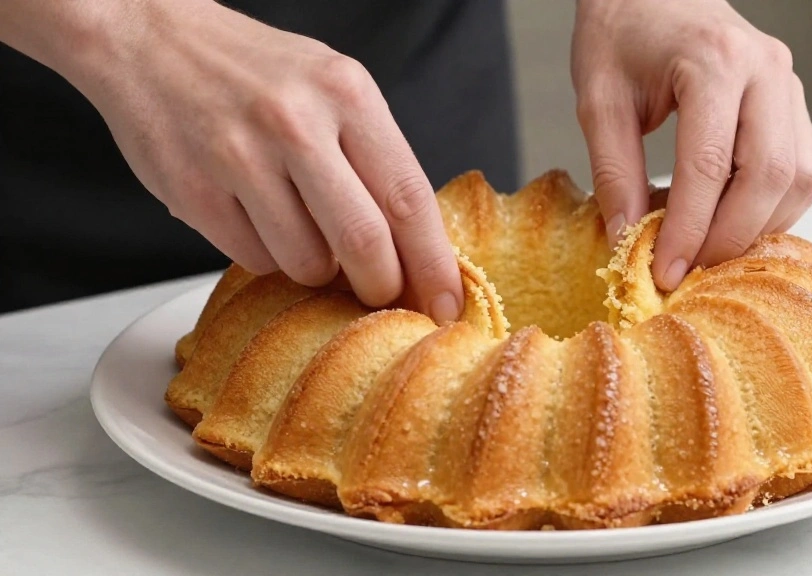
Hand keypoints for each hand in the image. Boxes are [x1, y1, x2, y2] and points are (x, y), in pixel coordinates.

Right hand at [55, 0, 463, 320]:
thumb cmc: (254, 71)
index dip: (433, 264)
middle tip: (380, 293)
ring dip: (316, 269)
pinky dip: (267, 255)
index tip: (446, 303)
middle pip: (364, 243)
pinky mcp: (193, 191)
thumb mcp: (332, 88)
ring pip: (306, 263)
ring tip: (301, 227)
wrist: (150, 38)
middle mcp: (295, 123)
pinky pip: (254, 260)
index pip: (408, 198)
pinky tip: (256, 216)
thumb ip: (374, 160)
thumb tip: (414, 248)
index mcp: (346, 94)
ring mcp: (239, 157)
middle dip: (381, 287)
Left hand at [571, 0, 811, 290]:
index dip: (689, 229)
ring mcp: (789, 86)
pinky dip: (771, 208)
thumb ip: (614, 172)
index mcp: (715, 61)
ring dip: (758, 226)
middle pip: (770, 177)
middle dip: (730, 236)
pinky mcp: (794, 104)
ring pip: (799, 179)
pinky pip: (802, 171)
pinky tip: (730, 220)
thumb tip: (628, 242)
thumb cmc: (622, 35)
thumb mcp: (599, 101)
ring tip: (707, 247)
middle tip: (690, 269)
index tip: (665, 272)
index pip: (710, 165)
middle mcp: (766, 70)